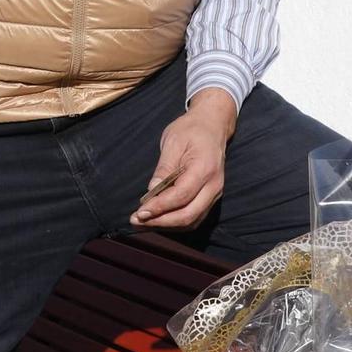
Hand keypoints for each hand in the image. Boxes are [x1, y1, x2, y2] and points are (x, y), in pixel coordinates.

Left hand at [133, 90, 236, 229]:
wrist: (212, 126)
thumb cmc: (191, 131)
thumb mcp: (173, 142)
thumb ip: (163, 169)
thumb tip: (151, 191)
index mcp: (205, 168)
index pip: (181, 195)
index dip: (160, 207)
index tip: (140, 212)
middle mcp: (214, 186)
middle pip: (188, 215)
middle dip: (161, 221)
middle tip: (137, 220)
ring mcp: (214, 194)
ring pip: (191, 221)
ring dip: (166, 225)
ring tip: (143, 221)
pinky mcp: (210, 198)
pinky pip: (193, 217)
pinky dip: (175, 221)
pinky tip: (158, 217)